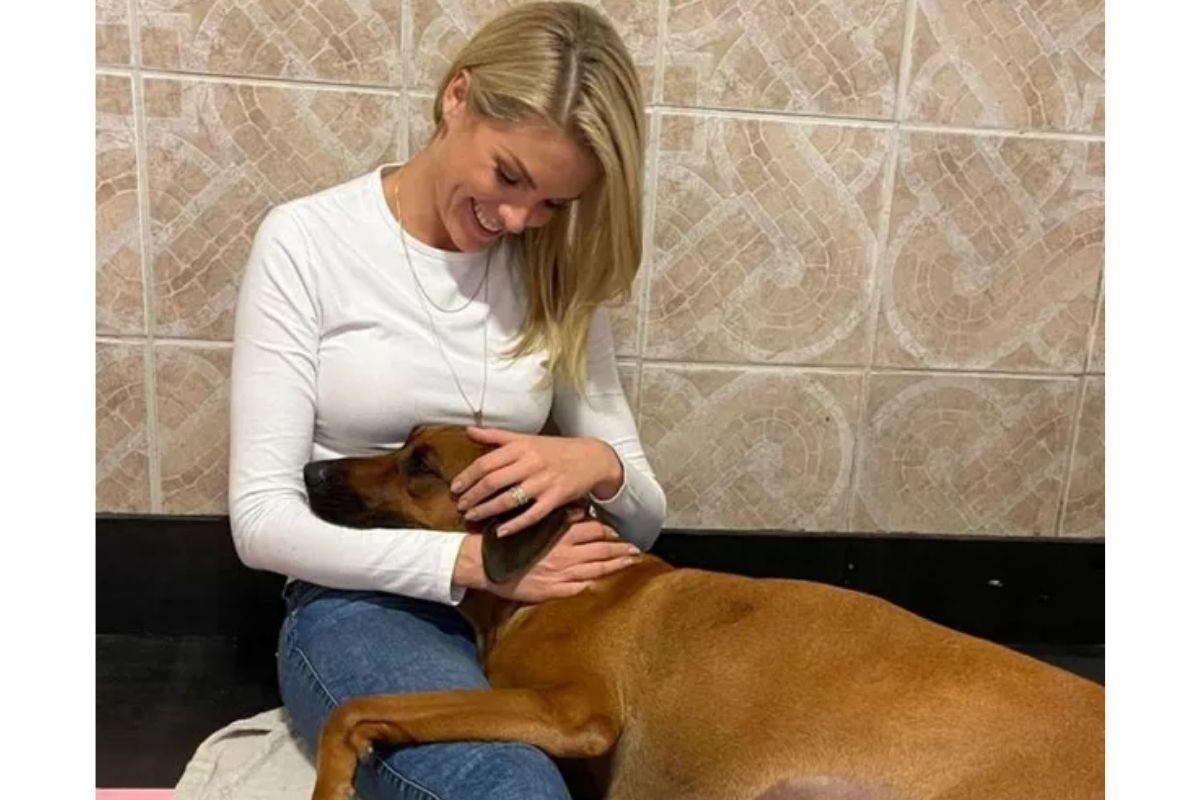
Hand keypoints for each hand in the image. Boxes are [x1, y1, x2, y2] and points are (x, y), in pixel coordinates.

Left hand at [450, 427, 622, 537]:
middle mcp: (531, 463)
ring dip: (487, 510)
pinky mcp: (555, 499)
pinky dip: (514, 525)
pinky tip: (499, 532)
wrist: (592, 458)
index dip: (468, 476)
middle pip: (493, 481)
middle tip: (460, 506)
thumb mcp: (526, 438)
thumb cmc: (555, 449)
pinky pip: (531, 515)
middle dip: (473, 496)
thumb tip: (468, 430)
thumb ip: (496, 436)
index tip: (455, 488)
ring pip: (509, 499)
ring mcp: (543, 482)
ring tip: (472, 517)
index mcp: (521, 447)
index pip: (486, 462)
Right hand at [486, 508, 640, 602]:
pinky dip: (593, 585)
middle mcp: (565, 554)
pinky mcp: (553, 591)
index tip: (617, 533)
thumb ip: (559, 519)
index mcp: (561, 535)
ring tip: (629, 564)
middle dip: (621, 550)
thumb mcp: (535, 522)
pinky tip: (603, 584)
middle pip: (602, 551)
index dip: (609, 532)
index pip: (594, 531)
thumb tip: (580, 511)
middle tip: (636, 550)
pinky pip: (579, 588)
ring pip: (597, 570)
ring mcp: (561, 574)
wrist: (486, 564)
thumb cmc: (509, 541)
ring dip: (615, 566)